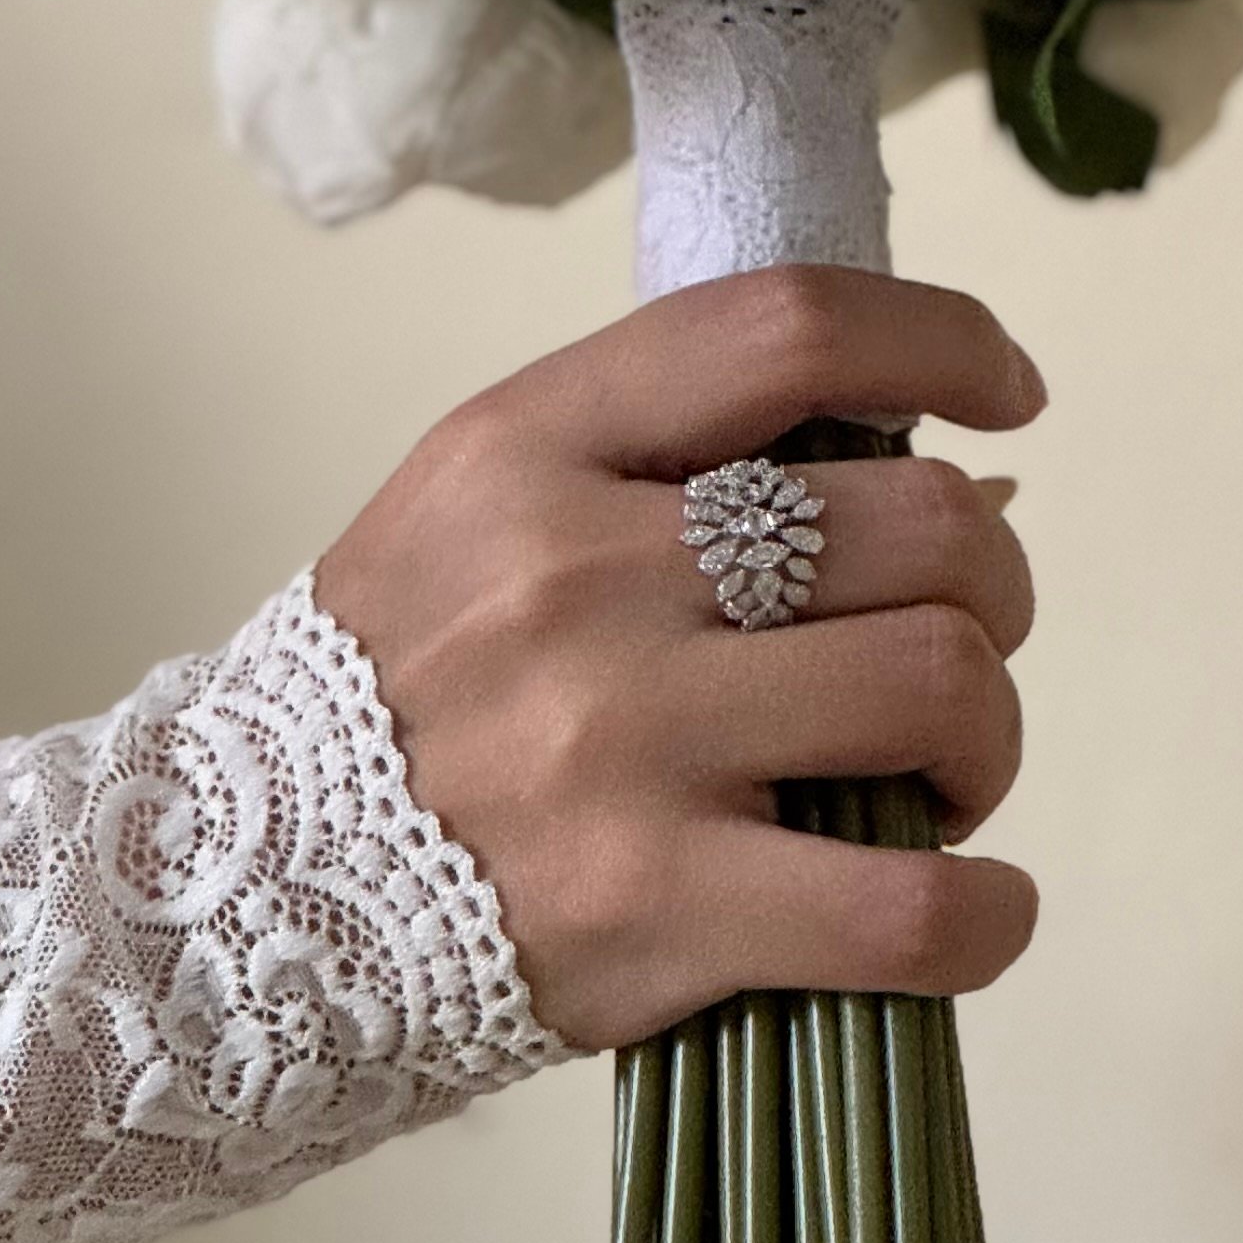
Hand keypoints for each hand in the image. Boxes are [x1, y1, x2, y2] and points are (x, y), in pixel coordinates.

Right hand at [311, 267, 1047, 1050]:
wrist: (233, 899)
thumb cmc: (406, 688)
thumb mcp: (485, 507)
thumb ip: (672, 463)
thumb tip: (951, 474)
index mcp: (532, 446)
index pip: (789, 329)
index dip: (942, 340)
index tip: (1008, 391)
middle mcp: (580, 576)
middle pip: (917, 523)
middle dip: (994, 582)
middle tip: (961, 638)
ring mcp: (620, 745)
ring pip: (939, 685)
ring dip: (990, 734)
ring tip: (940, 774)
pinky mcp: (653, 910)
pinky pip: (907, 910)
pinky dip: (984, 912)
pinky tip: (970, 903)